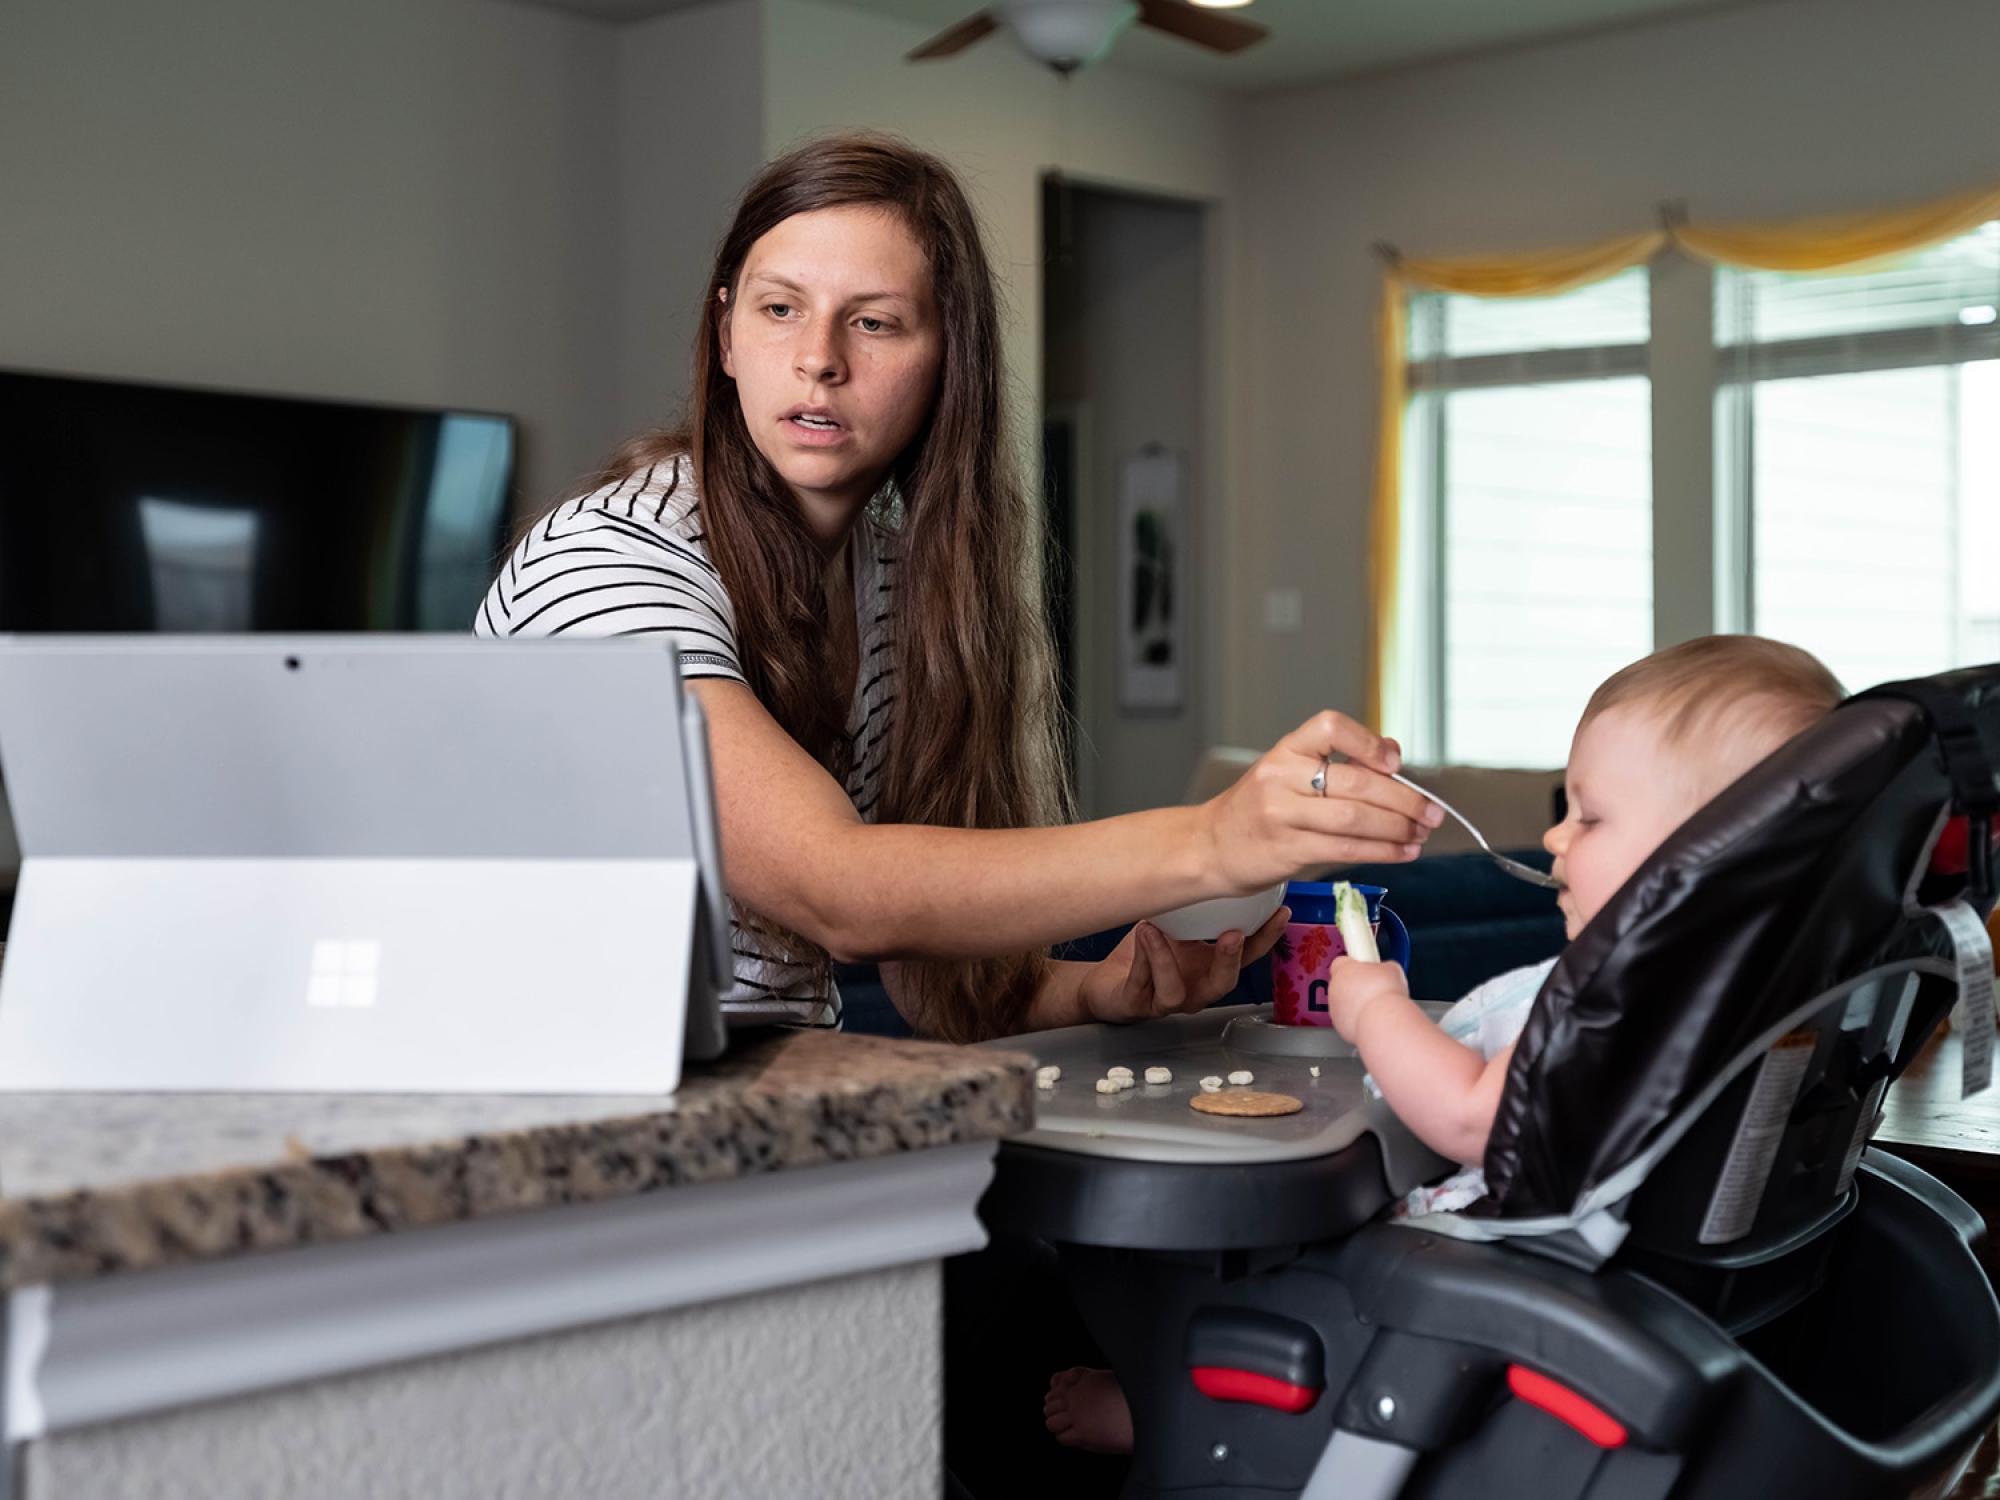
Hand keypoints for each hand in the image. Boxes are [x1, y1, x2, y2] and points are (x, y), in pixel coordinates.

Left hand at [1077, 908, 1288, 1024]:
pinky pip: (1141, 986)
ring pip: (1175, 992)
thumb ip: (1194, 904)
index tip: (1281, 912)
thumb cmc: (1146, 950)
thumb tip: (1212, 858)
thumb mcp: (1174, 922)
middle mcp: (1194, 989)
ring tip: (1155, 928)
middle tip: (1233, 934)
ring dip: (1166, 959)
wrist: (1106, 981)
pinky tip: (1141, 936)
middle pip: (1223, 984)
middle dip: (1230, 959)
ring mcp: (1166, 1001)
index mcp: (1209, 967)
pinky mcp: (1137, 1006)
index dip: (1267, 937)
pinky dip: (1141, 960)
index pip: (1247, 955)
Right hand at [1200, 712, 1441, 894]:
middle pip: (1356, 782)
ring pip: (1355, 819)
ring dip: (1398, 829)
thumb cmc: (1259, 807)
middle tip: (1432, 812)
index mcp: (1286, 750)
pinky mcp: (1287, 850)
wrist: (1210, 846)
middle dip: (1404, 800)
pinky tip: (1402, 852)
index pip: (1329, 727)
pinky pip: (1345, 850)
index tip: (1394, 763)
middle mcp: (1281, 778)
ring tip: (1421, 834)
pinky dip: (1382, 851)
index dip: (1367, 742)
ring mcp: (1281, 815)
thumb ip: (1340, 760)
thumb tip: (1393, 751)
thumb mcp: (1290, 772)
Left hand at [1326, 954, 1409, 1041]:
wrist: (1383, 1021)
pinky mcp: (1339, 1025)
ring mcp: (1335, 1007)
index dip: (1355, 966)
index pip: (1342, 962)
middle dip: (1356, 985)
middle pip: (1342, 983)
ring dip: (1355, 1003)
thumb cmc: (1384, 995)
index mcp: (1344, 969)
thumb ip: (1383, 967)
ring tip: (1374, 1006)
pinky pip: (1347, 1019)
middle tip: (1373, 989)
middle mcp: (1335, 987)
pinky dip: (1357, 1019)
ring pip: (1343, 1002)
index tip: (1365, 969)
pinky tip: (1371, 1018)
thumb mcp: (1392, 969)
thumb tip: (1387, 970)